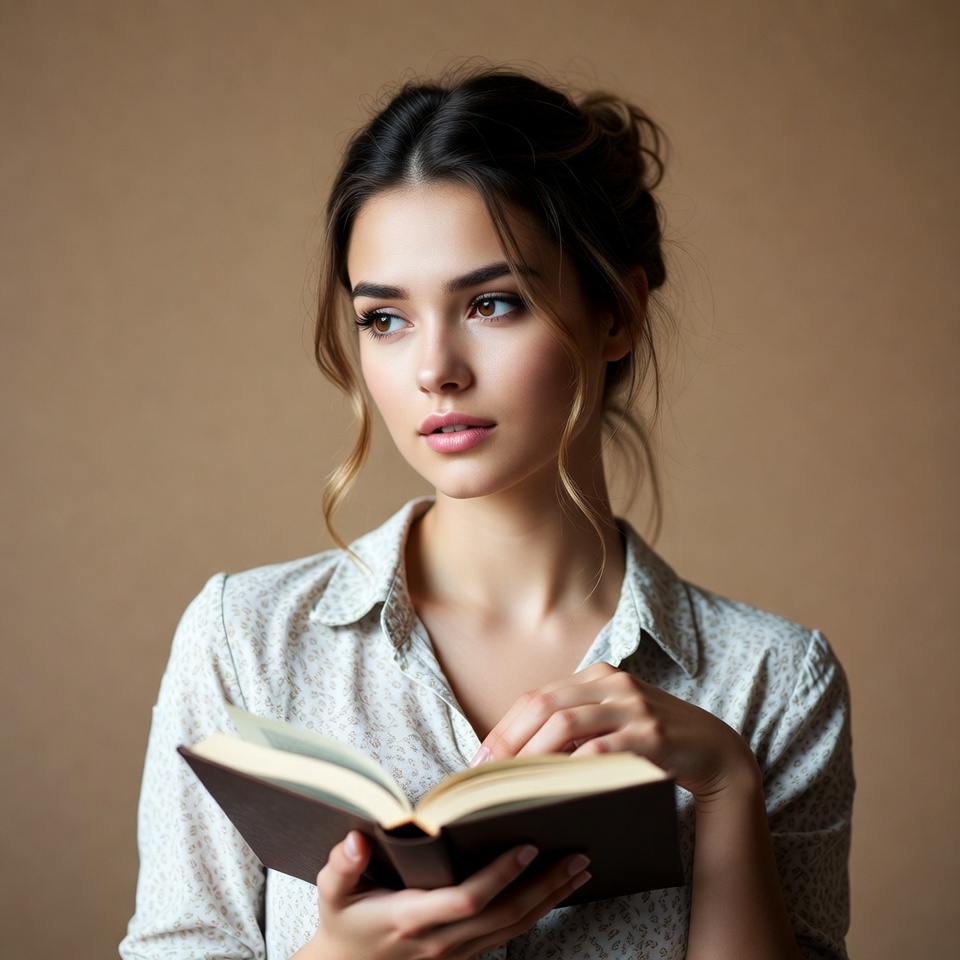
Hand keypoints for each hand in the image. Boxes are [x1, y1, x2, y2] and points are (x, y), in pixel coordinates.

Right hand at [292, 831, 590, 959]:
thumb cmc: (342, 922)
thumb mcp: (332, 892)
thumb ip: (342, 865)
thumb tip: (357, 839)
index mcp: (411, 919)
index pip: (466, 899)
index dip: (499, 877)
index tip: (527, 847)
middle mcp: (441, 941)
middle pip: (504, 916)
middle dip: (544, 886)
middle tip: (578, 855)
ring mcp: (455, 953)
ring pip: (513, 928)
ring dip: (550, 899)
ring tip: (580, 868)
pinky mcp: (465, 955)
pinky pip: (508, 935)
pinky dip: (536, 912)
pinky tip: (555, 890)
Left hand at [477, 663, 757, 802]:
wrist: (714, 748)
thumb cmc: (652, 739)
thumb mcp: (613, 720)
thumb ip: (576, 726)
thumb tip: (519, 758)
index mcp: (597, 676)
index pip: (537, 697)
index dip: (504, 729)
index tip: (481, 762)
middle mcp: (613, 684)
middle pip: (544, 706)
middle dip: (509, 742)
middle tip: (487, 778)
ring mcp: (633, 707)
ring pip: (567, 724)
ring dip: (534, 756)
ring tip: (513, 785)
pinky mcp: (652, 735)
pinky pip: (604, 749)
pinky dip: (576, 767)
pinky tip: (558, 787)